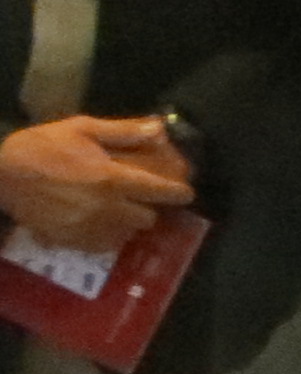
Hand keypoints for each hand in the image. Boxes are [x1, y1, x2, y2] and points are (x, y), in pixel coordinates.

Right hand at [0, 113, 190, 249]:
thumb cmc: (42, 146)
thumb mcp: (82, 128)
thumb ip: (123, 131)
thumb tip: (159, 127)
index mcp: (112, 179)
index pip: (160, 191)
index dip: (178, 192)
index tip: (185, 192)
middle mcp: (107, 208)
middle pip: (148, 218)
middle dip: (148, 208)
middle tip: (141, 199)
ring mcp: (89, 228)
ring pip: (127, 234)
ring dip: (128, 223)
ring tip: (118, 211)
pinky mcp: (71, 241)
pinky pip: (103, 246)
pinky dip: (107, 236)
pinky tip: (99, 223)